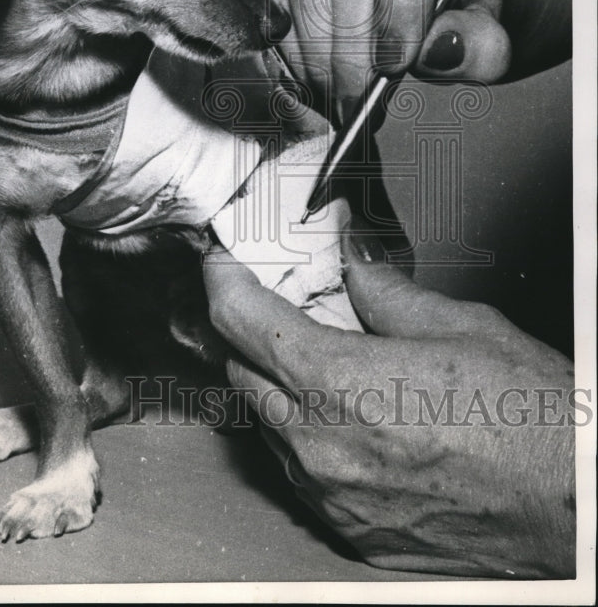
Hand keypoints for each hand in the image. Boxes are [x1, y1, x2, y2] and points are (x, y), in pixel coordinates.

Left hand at [203, 233, 575, 577]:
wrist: (577, 512)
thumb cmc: (536, 425)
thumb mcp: (460, 327)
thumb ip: (384, 289)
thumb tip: (352, 257)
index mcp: (339, 385)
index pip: (241, 319)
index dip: (224, 278)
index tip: (224, 261)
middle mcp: (320, 448)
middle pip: (241, 371)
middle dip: (248, 330)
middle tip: (273, 302)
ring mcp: (331, 497)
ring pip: (267, 423)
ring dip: (278, 383)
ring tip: (321, 356)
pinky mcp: (349, 530)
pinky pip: (300, 470)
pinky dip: (307, 433)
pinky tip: (346, 414)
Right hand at [267, 0, 571, 120]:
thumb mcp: (486, 28)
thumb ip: (478, 45)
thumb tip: (440, 52)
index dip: (400, 2)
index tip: (393, 65)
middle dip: (348, 45)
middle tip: (354, 100)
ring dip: (314, 47)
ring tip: (332, 93)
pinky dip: (288, 30)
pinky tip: (307, 66)